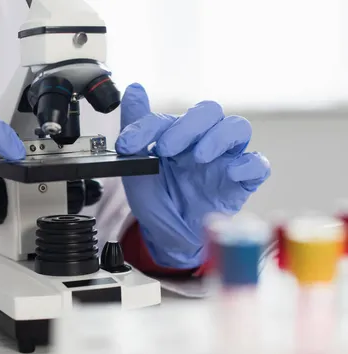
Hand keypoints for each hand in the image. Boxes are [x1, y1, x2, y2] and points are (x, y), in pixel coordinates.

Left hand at [115, 84, 270, 268]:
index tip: (127, 144)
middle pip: (210, 112)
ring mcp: (224, 160)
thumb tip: (133, 87)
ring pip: (237, 128)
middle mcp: (202, 141)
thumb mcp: (136, 166)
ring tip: (198, 157)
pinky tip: (231, 172)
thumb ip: (135, 128)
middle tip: (166, 148)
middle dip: (188, 125)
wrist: (166, 235)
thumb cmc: (156, 197)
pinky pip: (257, 165)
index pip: (168, 118)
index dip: (147, 127)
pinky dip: (248, 164)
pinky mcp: (240, 182)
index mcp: (176, 135)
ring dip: (217, 137)